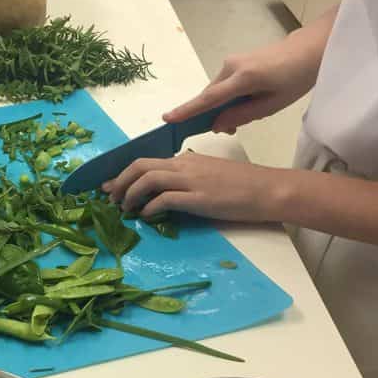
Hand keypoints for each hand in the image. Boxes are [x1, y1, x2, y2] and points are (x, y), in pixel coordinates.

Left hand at [102, 152, 298, 221]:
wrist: (266, 190)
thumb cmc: (241, 185)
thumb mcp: (208, 175)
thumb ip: (186, 177)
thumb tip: (165, 189)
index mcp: (185, 160)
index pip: (146, 161)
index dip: (124, 174)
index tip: (111, 186)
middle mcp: (184, 165)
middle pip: (140, 166)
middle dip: (119, 182)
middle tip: (110, 198)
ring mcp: (191, 181)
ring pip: (148, 179)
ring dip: (130, 195)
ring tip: (125, 209)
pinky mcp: (199, 198)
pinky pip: (165, 199)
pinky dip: (150, 208)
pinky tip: (146, 217)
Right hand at [163, 35, 323, 133]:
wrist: (308, 49)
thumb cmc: (295, 78)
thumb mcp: (272, 105)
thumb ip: (241, 116)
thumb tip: (215, 125)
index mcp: (243, 78)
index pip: (209, 99)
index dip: (187, 111)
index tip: (167, 119)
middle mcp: (230, 67)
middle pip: (210, 97)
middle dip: (211, 115)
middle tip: (230, 130)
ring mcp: (231, 61)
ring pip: (216, 92)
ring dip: (221, 106)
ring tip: (244, 115)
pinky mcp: (234, 61)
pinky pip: (222, 85)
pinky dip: (226, 97)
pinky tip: (244, 101)